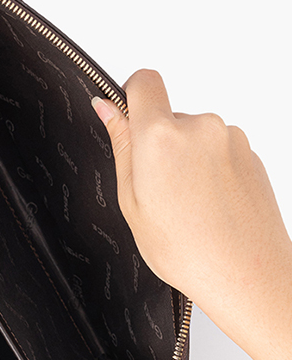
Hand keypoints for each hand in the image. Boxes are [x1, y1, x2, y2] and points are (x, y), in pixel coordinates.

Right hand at [93, 69, 291, 359]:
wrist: (249, 278)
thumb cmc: (190, 251)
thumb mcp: (133, 202)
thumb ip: (121, 146)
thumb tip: (106, 109)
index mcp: (162, 135)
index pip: (143, 81)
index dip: (130, 96)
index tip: (127, 121)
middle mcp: (201, 127)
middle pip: (169, 117)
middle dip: (159, 145)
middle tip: (157, 191)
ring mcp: (231, 139)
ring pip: (195, 137)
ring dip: (187, 160)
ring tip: (187, 206)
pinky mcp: (252, 155)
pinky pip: (219, 152)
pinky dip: (211, 172)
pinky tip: (209, 207)